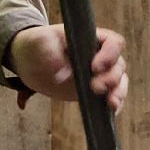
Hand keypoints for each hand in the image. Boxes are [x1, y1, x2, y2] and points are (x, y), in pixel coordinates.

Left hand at [5, 25, 128, 112]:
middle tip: (94, 87)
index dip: (110, 54)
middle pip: (118, 64)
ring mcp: (98, 74)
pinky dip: (115, 103)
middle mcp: (99, 55)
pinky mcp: (94, 90)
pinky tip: (111, 111)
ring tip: (111, 104)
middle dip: (111, 78)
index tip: (94, 68)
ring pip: (119, 81)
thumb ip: (50, 52)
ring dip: (118, 92)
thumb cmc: (37, 45)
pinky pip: (111, 96)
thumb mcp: (39, 42)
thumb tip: (64, 75)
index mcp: (90, 38)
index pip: (113, 42)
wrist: (30, 61)